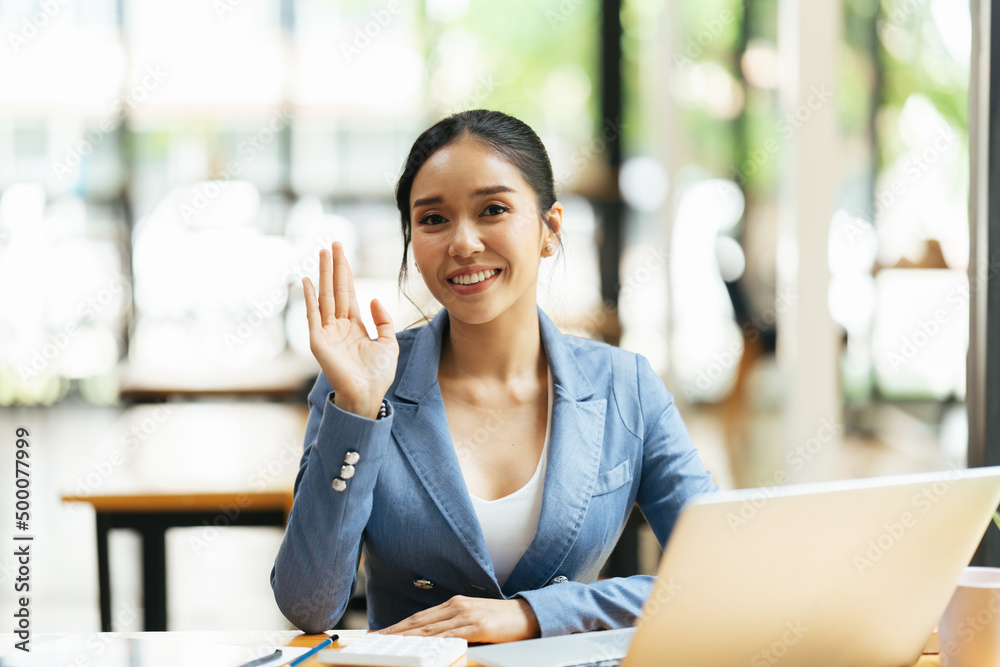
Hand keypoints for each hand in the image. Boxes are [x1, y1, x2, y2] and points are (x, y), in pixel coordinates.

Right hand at [303, 242, 398, 418]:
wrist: (368, 394)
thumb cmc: (378, 374)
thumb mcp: (389, 342)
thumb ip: (383, 320)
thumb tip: (373, 299)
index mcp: (354, 325)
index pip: (349, 292)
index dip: (346, 272)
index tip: (343, 252)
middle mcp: (338, 325)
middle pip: (336, 289)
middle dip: (335, 266)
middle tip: (333, 243)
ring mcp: (327, 331)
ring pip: (325, 296)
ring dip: (323, 274)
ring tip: (322, 253)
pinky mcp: (318, 341)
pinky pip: (312, 315)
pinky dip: (309, 298)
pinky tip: (307, 281)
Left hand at [375, 596, 539, 643]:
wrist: (529, 614)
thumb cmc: (501, 620)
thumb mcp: (473, 618)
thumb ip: (453, 625)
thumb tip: (431, 639)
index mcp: (454, 604)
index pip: (420, 617)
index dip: (398, 625)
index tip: (381, 633)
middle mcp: (457, 606)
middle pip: (419, 622)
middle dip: (395, 631)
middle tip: (376, 639)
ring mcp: (467, 615)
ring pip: (430, 629)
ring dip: (408, 637)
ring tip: (390, 644)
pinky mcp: (478, 626)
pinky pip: (450, 635)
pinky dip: (433, 641)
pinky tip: (421, 646)